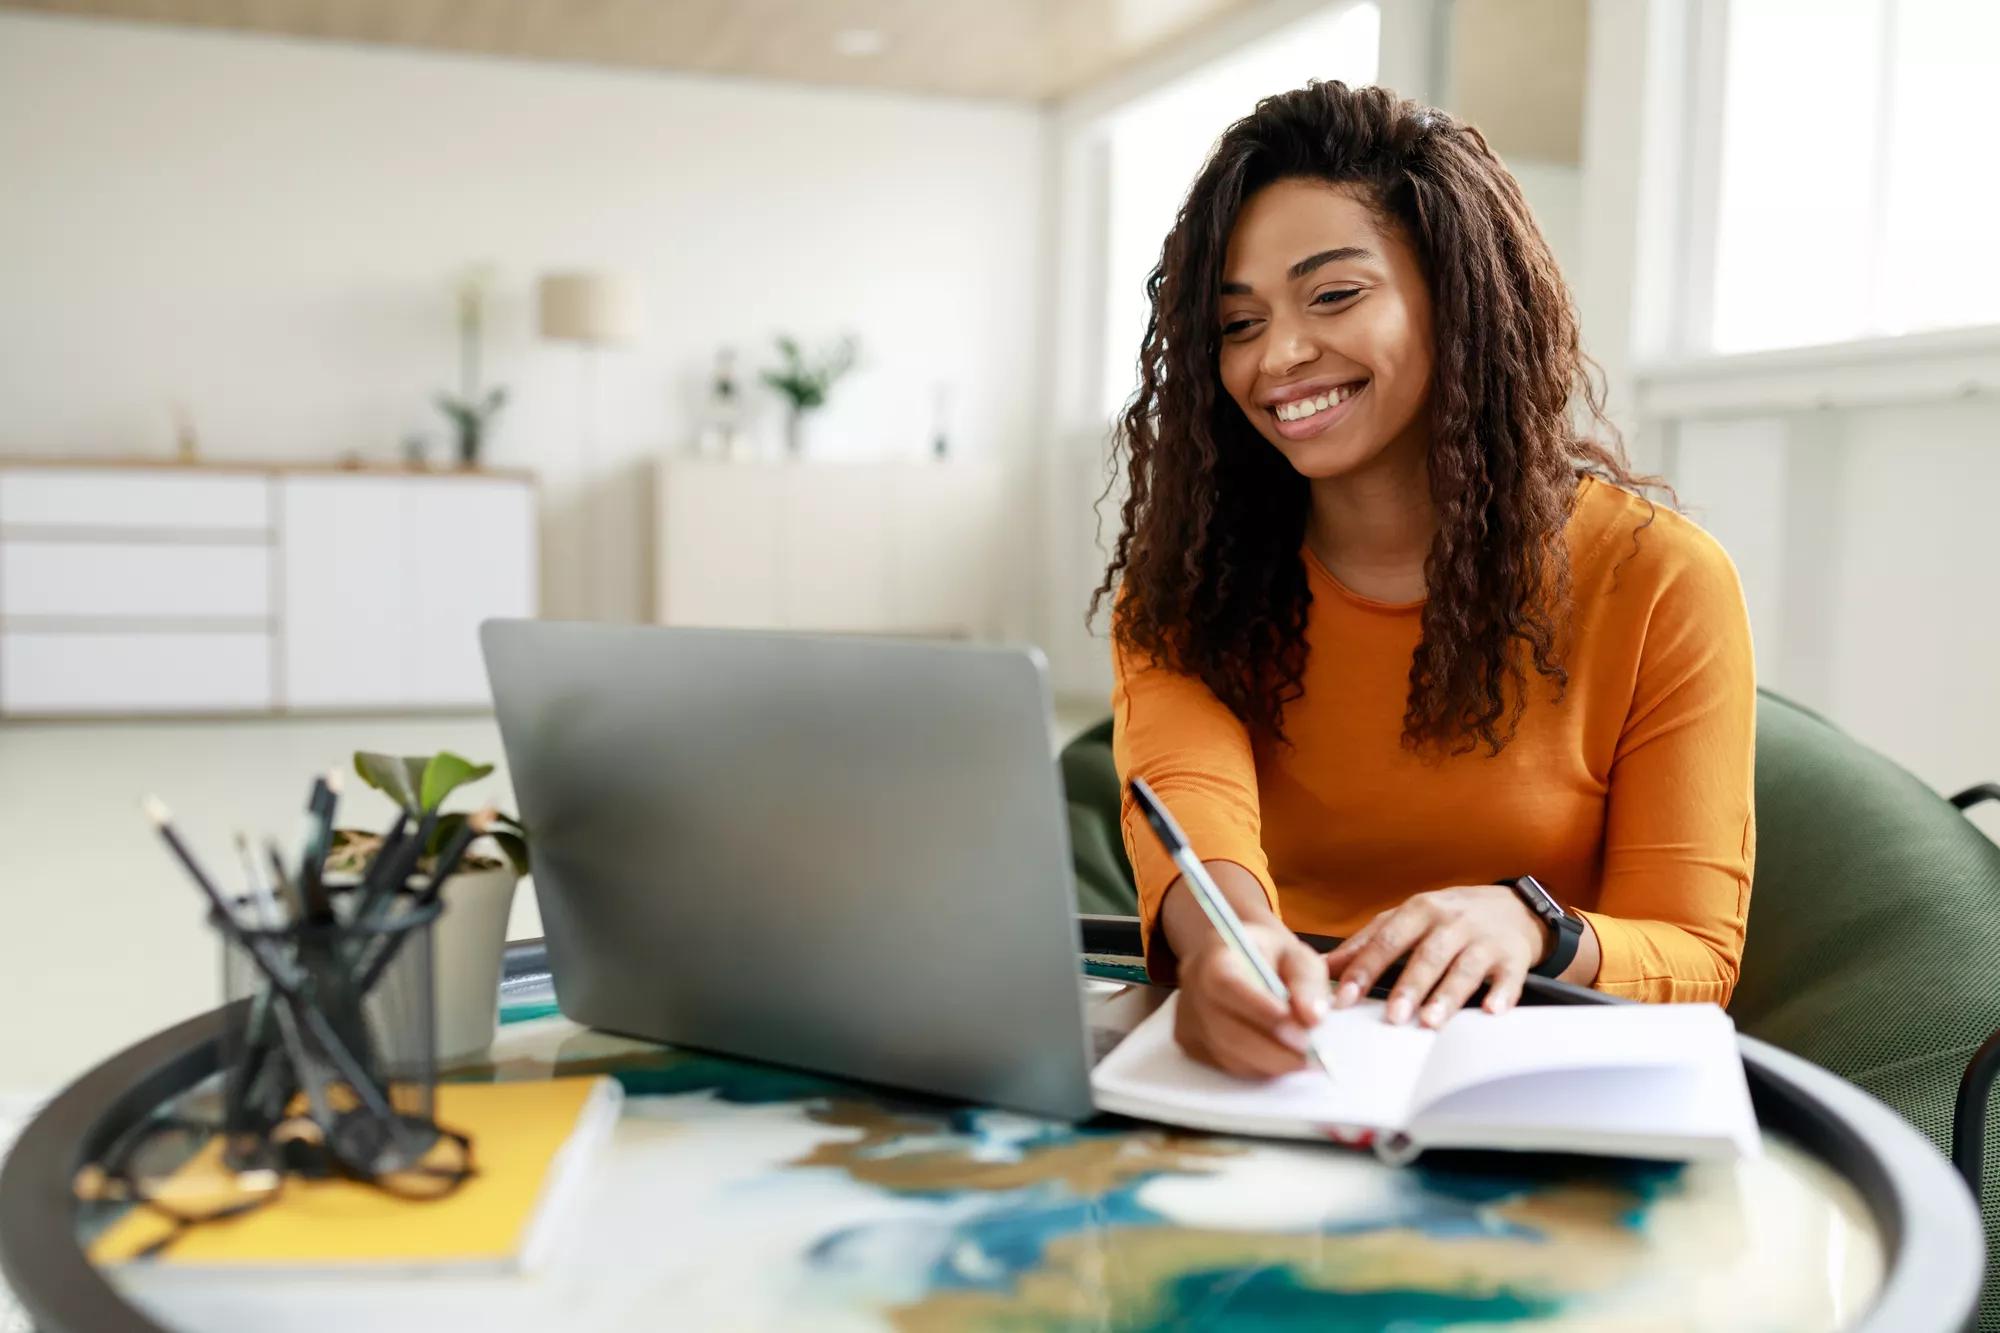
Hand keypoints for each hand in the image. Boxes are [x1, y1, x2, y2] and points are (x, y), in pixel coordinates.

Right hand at [1173, 920, 1332, 1078]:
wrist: (1240, 959)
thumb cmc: (1270, 956)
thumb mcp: (1296, 955)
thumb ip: (1306, 982)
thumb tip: (1313, 1018)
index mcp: (1214, 955)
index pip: (1227, 985)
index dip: (1260, 1010)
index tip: (1301, 1029)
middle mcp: (1192, 988)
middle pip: (1225, 1030)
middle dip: (1274, 1049)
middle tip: (1314, 1057)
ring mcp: (1187, 1020)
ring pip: (1227, 1055)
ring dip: (1271, 1063)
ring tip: (1305, 1060)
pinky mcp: (1191, 1045)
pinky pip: (1226, 1066)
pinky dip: (1259, 1068)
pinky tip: (1281, 1057)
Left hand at [1323, 885, 1545, 1026]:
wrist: (1513, 906)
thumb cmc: (1450, 916)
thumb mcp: (1407, 918)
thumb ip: (1367, 942)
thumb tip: (1326, 966)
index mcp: (1419, 911)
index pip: (1386, 940)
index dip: (1365, 969)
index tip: (1345, 997)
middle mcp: (1451, 922)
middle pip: (1426, 955)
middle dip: (1408, 986)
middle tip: (1392, 1015)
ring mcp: (1484, 940)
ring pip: (1464, 968)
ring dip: (1447, 995)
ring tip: (1430, 1021)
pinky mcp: (1513, 957)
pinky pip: (1508, 977)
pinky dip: (1501, 994)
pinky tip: (1491, 1010)